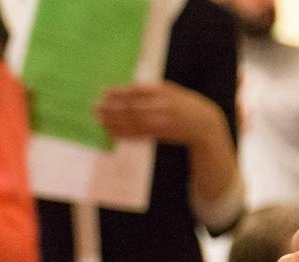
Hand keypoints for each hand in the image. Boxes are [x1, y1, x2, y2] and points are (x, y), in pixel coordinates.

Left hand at [95, 81, 223, 146]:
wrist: (203, 123)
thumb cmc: (182, 103)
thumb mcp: (169, 90)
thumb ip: (149, 90)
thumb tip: (124, 90)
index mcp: (162, 91)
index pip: (135, 91)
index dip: (118, 93)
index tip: (104, 93)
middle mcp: (161, 105)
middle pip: (130, 107)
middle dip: (111, 108)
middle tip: (95, 107)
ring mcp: (161, 121)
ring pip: (132, 122)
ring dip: (113, 122)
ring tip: (99, 120)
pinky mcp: (160, 134)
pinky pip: (138, 135)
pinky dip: (124, 134)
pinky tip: (112, 132)